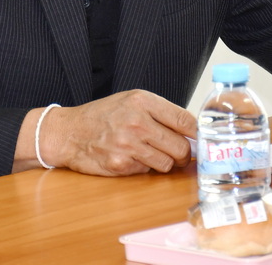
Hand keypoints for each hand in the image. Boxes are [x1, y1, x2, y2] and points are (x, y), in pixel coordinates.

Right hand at [25, 90, 196, 175]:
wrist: (69, 132)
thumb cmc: (103, 116)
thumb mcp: (131, 101)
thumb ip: (160, 113)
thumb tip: (192, 132)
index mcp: (142, 101)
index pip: (185, 119)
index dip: (198, 134)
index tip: (202, 140)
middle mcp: (137, 121)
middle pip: (182, 146)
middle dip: (184, 154)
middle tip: (179, 153)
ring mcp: (129, 144)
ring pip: (168, 163)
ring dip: (164, 162)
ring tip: (150, 153)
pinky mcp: (121, 164)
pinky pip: (147, 171)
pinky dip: (144, 167)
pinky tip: (131, 157)